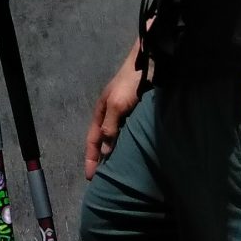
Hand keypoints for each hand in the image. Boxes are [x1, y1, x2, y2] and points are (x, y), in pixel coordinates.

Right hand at [84, 48, 143, 176]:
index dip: (90, 158)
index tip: (90, 178)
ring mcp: (124, 112)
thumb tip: (103, 152)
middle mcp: (110, 113)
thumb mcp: (116, 105)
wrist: (150, 62)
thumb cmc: (130, 83)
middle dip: (100, 158)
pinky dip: (127, 143)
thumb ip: (109, 127)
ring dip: (115, 151)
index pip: (92, 140)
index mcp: (101, 111)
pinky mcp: (137, 111)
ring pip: (116, 136)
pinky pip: (129, 132)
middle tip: (103, 178)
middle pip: (102, 140)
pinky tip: (132, 151)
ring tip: (118, 170)